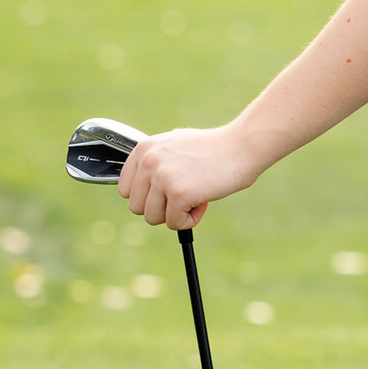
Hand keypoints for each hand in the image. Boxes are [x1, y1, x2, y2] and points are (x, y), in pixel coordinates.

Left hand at [117, 124, 260, 228]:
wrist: (241, 146)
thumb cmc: (213, 147)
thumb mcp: (174, 144)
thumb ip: (155, 161)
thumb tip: (142, 186)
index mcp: (144, 149)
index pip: (125, 190)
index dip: (147, 197)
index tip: (166, 193)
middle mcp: (149, 162)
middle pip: (137, 207)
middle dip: (160, 208)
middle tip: (184, 196)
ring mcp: (162, 178)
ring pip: (153, 218)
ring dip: (175, 215)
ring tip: (195, 197)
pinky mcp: (179, 194)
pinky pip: (175, 224)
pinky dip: (190, 220)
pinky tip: (203, 202)